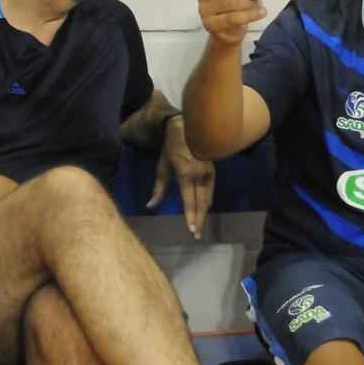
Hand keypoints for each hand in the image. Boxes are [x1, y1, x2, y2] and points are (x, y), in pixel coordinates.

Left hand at [146, 116, 215, 238]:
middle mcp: (199, 175)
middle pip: (201, 203)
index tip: (192, 230)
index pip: (189, 200)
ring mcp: (208, 173)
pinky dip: (206, 203)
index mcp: (185, 174)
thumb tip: (150, 206)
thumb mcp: (162, 167)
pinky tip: (203, 211)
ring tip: (199, 226)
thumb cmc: (171, 149)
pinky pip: (210, 192)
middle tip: (197, 235)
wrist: (188, 129)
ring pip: (208, 199)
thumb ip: (158, 189)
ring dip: (204, 213)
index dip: (190, 216)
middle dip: (199, 219)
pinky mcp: (213, 172)